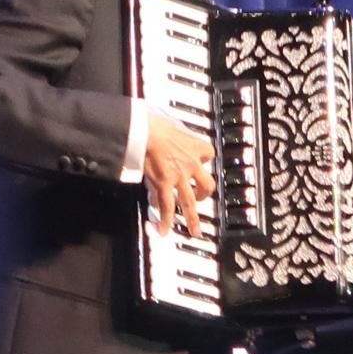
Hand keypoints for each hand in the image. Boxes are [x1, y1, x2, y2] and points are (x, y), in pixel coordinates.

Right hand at [144, 111, 215, 236]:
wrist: (144, 131)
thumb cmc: (152, 123)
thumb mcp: (170, 124)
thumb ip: (172, 133)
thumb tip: (164, 130)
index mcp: (193, 146)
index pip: (208, 154)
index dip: (204, 159)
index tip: (200, 162)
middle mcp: (190, 163)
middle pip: (207, 184)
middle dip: (204, 194)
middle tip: (200, 199)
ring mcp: (179, 176)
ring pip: (190, 202)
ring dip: (192, 218)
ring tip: (194, 231)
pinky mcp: (164, 184)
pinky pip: (167, 206)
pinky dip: (166, 220)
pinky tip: (164, 230)